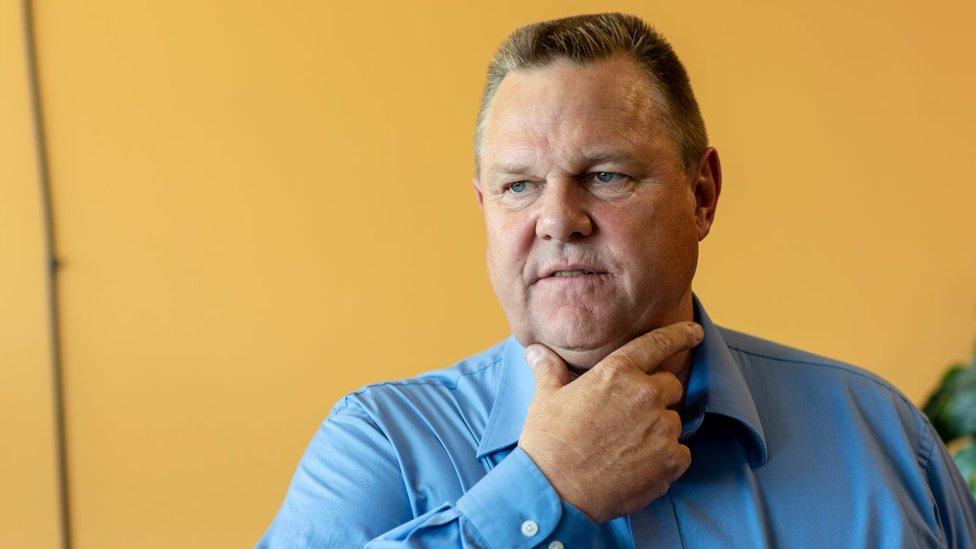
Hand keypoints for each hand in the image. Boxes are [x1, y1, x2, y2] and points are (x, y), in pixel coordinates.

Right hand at [517, 321, 703, 523]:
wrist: (555, 491)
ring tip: (627, 448)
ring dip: (658, 431)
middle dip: (657, 397)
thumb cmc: (549, 441)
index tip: (695, 332)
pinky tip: (639, 467)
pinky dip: (665, 460)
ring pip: (674, 422)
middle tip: (631, 417)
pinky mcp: (670, 461)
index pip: (657, 344)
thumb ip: (549, 369)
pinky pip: (680, 454)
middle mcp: (645, 395)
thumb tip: (535, 351)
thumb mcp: (545, 397)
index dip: (679, 334)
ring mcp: (661, 429)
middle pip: (671, 386)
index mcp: (617, 372)